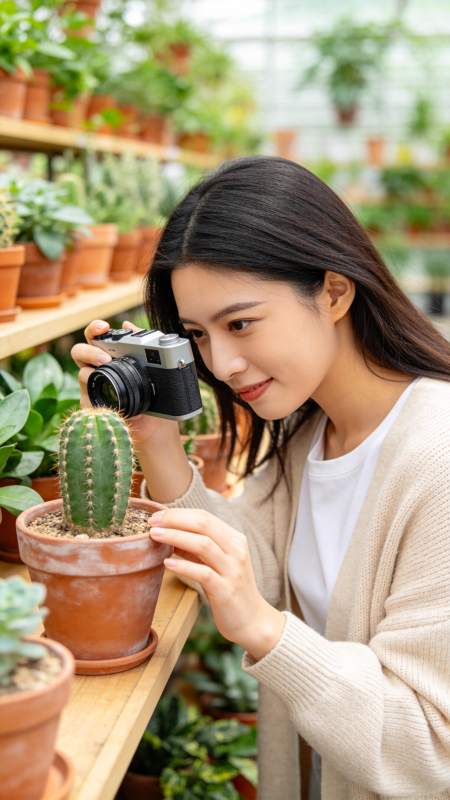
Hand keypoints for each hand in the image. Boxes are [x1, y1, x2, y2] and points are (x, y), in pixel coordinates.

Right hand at [71, 319, 179, 445]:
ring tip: (105, 372)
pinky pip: (86, 399)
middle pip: (80, 351)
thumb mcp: (154, 368)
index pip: (96, 337)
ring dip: (90, 371)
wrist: (154, 426)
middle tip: (105, 358)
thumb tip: (127, 324)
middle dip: (89, 350)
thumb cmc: (152, 395)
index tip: (104, 327)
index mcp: (110, 356)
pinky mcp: (91, 407)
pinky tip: (106, 396)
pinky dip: (93, 396)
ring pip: (81, 373)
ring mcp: (92, 388)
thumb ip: (142, 345)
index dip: (95, 329)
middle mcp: (97, 369)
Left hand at [149, 508, 285, 660]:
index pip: (205, 516)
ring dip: (176, 537)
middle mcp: (236, 550)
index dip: (179, 513)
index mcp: (234, 539)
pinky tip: (168, 563)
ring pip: (203, 544)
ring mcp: (233, 570)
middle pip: (203, 524)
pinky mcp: (226, 590)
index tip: (157, 515)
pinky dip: (184, 566)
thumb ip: (197, 549)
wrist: (253, 621)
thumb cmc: (230, 589)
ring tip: (155, 536)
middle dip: (174, 520)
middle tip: (152, 522)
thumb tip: (169, 534)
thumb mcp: (216, 563)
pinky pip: (203, 573)